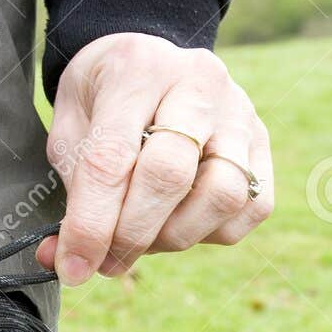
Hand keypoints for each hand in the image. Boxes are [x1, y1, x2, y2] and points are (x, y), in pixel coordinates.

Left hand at [38, 32, 273, 283]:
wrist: (148, 63)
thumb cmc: (104, 100)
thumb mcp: (72, 129)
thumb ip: (74, 191)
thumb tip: (69, 262)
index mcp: (138, 70)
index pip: (113, 158)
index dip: (91, 224)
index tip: (73, 268)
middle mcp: (199, 83)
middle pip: (171, 175)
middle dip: (133, 234)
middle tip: (108, 261)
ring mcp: (239, 112)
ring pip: (222, 196)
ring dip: (176, 236)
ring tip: (145, 237)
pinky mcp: (262, 142)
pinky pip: (251, 208)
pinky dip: (212, 232)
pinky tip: (181, 221)